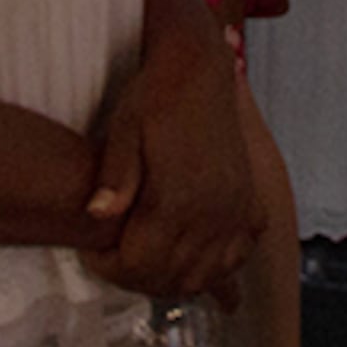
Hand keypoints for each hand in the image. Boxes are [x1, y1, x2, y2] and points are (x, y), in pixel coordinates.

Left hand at [81, 10, 257, 300]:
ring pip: (203, 276)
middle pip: (170, 277)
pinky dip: (212, 268)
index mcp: (178, 196)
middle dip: (135, 277)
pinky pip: (236, 257)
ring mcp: (238, 212)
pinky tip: (189, 255)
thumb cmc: (156, 95)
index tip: (94, 253)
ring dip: (171, 278)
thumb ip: (114, 178)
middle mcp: (214, 212)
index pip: (140, 265)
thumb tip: (97, 216)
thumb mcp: (123, 130)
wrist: (198, 68)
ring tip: (145, 259)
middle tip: (113, 260)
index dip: (109, 268)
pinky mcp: (252, 206)